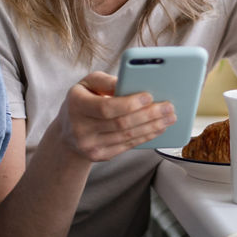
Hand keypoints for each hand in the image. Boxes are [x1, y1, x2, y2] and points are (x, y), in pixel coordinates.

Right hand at [53, 72, 175, 161]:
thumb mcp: (88, 83)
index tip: (149, 96)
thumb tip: (130, 82)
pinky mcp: (100, 156)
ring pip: (128, 136)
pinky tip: (158, 128)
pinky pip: (128, 146)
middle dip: (149, 115)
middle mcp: (81, 128)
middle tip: (168, 106)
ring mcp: (90, 145)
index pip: (106, 108)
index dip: (130, 103)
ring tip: (169, 117)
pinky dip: (146, 136)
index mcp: (77, 105)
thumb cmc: (83, 100)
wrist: (67, 132)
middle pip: (121, 124)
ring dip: (153, 127)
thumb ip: (106, 80)